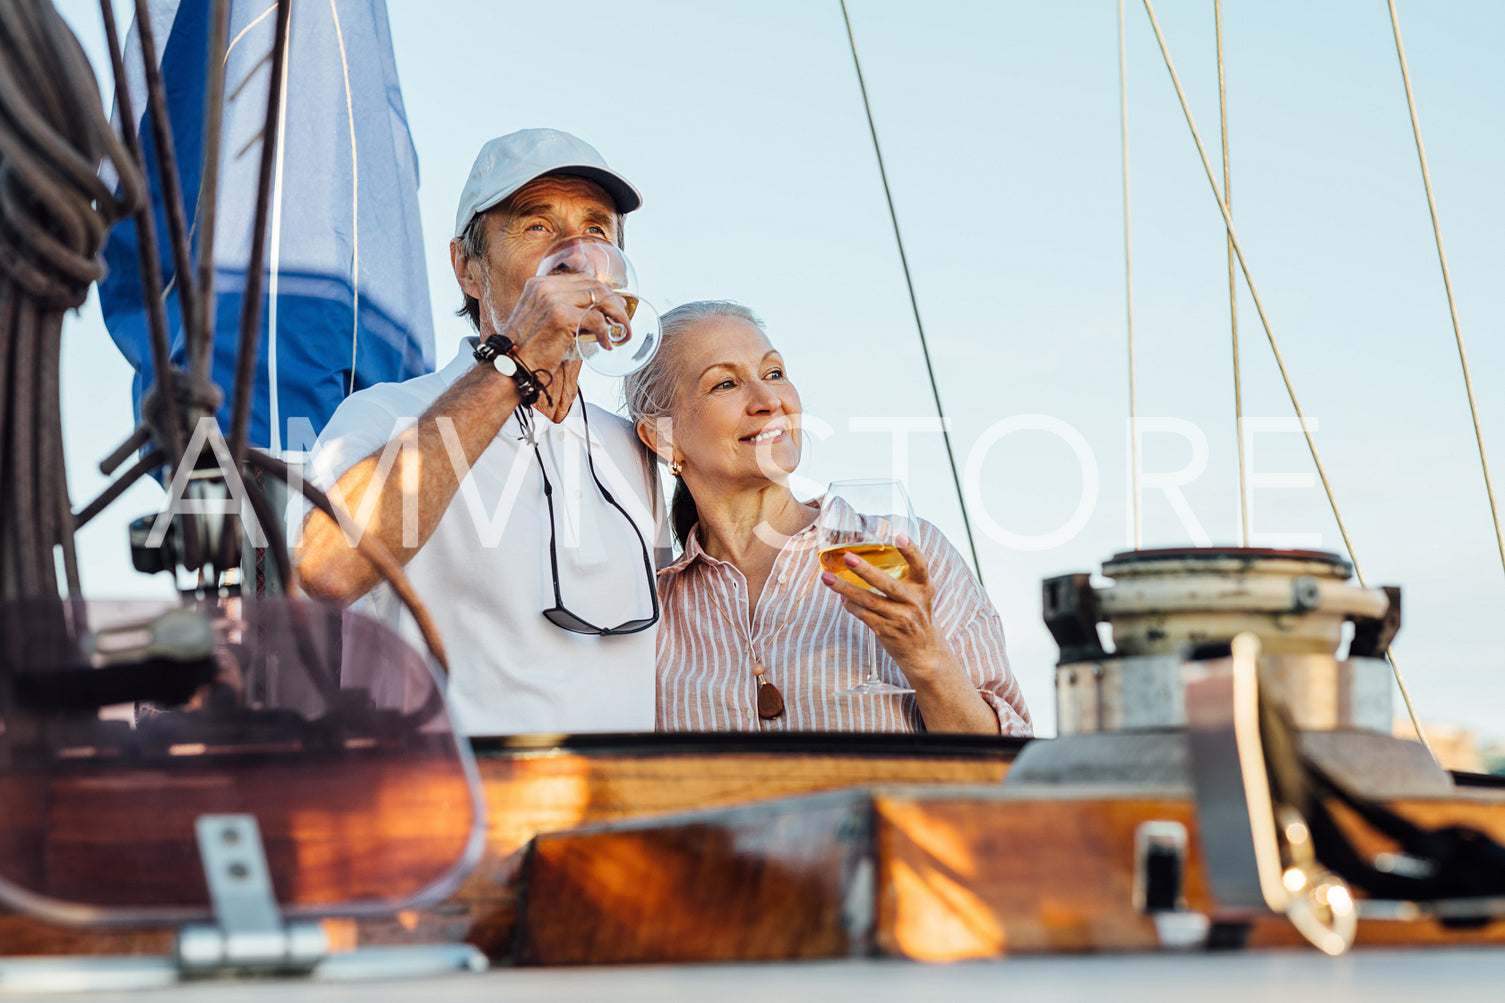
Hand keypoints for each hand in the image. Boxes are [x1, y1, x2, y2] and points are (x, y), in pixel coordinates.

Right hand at [490, 272, 632, 372]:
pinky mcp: (561, 317)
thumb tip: (592, 313)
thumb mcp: (538, 320)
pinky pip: (596, 320)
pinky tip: (607, 344)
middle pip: (593, 285)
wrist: (510, 368)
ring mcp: (553, 300)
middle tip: (624, 320)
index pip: (581, 279)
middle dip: (614, 302)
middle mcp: (545, 287)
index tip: (615, 304)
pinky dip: (606, 333)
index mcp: (539, 284)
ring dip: (617, 316)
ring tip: (622, 332)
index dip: (602, 291)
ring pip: (599, 299)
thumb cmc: (526, 351)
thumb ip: (559, 309)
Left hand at [819, 533, 949, 682]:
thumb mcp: (919, 595)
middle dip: (866, 570)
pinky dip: (850, 606)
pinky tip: (841, 598)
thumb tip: (867, 560)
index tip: (899, 536)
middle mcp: (913, 602)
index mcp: (923, 588)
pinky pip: (864, 615)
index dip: (911, 550)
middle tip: (848, 558)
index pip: (920, 565)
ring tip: (827, 578)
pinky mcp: (887, 631)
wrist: (925, 653)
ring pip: (869, 601)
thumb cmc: (917, 617)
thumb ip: (904, 578)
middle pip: (887, 584)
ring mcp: (900, 618)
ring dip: (846, 589)